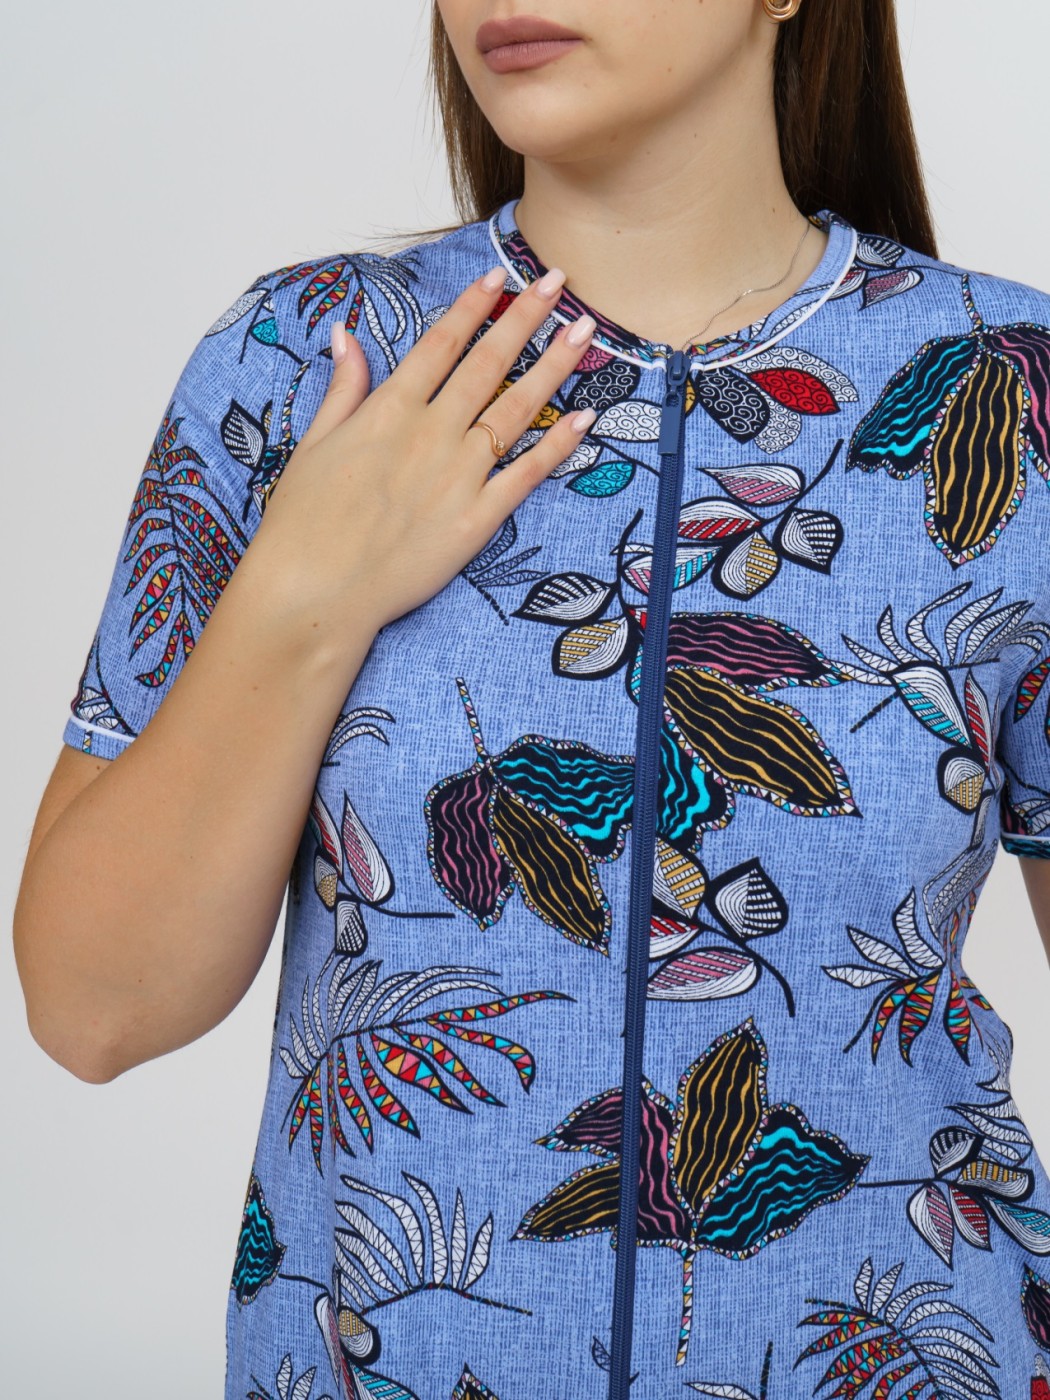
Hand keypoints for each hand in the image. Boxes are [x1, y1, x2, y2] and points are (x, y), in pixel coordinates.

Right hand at [250, 266, 597, 638]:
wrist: (313, 591)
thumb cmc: (303, 524)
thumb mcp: (313, 444)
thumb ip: (343, 388)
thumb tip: (348, 334)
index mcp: (388, 411)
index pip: (441, 343)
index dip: (474, 306)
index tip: (501, 277)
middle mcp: (430, 433)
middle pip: (488, 363)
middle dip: (527, 317)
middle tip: (558, 282)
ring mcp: (458, 475)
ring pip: (517, 409)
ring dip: (554, 366)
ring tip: (585, 331)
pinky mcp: (476, 519)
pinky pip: (526, 474)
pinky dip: (559, 445)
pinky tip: (586, 417)